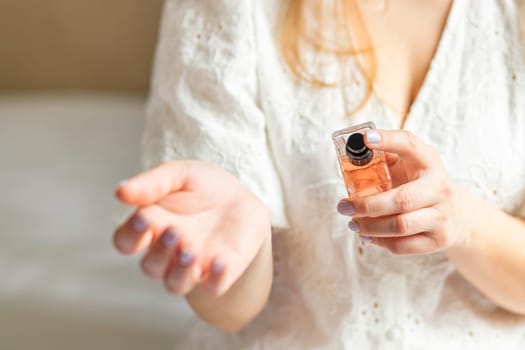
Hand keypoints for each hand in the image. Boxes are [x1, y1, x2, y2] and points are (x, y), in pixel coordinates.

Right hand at [113, 161, 270, 296]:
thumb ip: (152, 183)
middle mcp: (168, 252)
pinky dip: (215, 279)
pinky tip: (220, 262)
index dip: (131, 235)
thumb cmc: (204, 186)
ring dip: (180, 271)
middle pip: (151, 267)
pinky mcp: (221, 272)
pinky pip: (213, 287)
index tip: (144, 220)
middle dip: (160, 252)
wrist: (243, 195)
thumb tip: (119, 192)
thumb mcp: (180, 175)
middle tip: (175, 232)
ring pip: (176, 284)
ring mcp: (194, 266)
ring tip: (191, 250)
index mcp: (151, 227)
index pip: (126, 241)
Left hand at [337, 130, 471, 254]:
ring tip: (352, 223)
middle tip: (343, 206)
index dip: (388, 140)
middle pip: (401, 200)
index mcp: (429, 161)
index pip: (410, 145)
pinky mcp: (439, 239)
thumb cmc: (419, 185)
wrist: (457, 215)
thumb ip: (384, 158)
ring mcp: (442, 215)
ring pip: (400, 226)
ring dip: (369, 227)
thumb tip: (349, 154)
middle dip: (367, 205)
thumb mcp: (409, 165)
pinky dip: (379, 242)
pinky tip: (367, 236)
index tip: (365, 139)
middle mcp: (440, 187)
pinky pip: (402, 245)